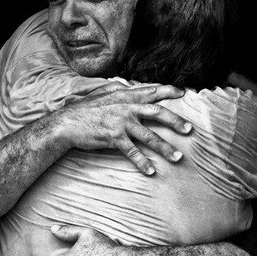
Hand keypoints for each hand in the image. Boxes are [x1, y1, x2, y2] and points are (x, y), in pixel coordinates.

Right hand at [55, 82, 192, 175]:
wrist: (67, 122)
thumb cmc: (85, 109)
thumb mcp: (102, 94)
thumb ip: (118, 89)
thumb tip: (129, 85)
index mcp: (126, 96)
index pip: (151, 91)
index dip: (168, 91)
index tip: (183, 93)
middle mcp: (127, 107)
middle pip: (158, 113)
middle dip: (176, 121)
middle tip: (189, 130)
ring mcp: (121, 123)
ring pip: (149, 136)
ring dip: (165, 147)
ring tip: (178, 157)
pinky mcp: (114, 137)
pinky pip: (132, 151)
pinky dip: (142, 162)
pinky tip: (151, 171)